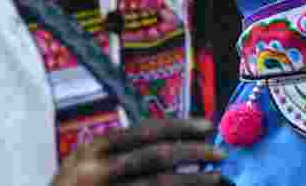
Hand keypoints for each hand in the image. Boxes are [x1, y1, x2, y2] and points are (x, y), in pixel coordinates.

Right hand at [50, 118, 224, 185]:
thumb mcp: (86, 164)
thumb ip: (119, 151)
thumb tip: (175, 141)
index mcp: (92, 149)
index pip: (144, 131)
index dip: (180, 126)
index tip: (207, 126)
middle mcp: (95, 171)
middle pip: (156, 156)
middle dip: (193, 152)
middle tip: (219, 153)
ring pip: (159, 185)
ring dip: (192, 180)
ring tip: (215, 177)